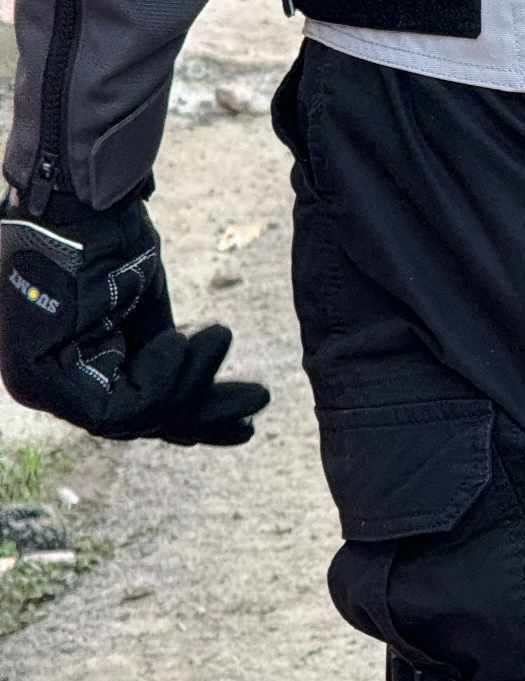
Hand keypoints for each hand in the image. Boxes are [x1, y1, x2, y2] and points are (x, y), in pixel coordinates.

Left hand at [0, 189, 268, 445]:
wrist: (77, 188)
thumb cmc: (108, 234)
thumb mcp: (145, 313)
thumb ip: (160, 362)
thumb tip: (195, 420)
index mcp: (66, 367)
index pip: (136, 407)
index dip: (194, 412)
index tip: (248, 416)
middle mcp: (45, 382)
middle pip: (137, 420)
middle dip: (203, 413)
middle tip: (261, 398)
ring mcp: (36, 383)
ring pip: (130, 419)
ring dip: (186, 386)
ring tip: (221, 336)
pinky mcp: (38, 378)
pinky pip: (113, 408)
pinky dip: (159, 381)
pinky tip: (179, 341)